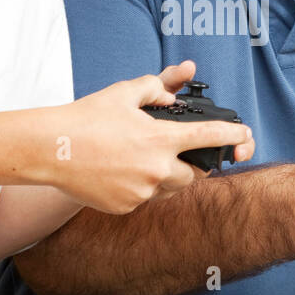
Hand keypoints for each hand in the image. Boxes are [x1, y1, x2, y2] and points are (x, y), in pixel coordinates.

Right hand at [46, 61, 253, 214]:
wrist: (50, 149)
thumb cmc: (86, 117)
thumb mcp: (123, 93)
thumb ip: (155, 88)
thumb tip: (173, 91)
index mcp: (160, 139)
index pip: (208, 137)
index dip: (232, 135)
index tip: (244, 135)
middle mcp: (156, 169)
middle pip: (193, 175)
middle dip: (191, 165)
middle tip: (176, 153)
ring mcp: (141, 192)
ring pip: (168, 188)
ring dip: (165, 176)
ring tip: (140, 158)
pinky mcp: (125, 206)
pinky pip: (144, 198)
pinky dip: (139, 186)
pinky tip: (118, 172)